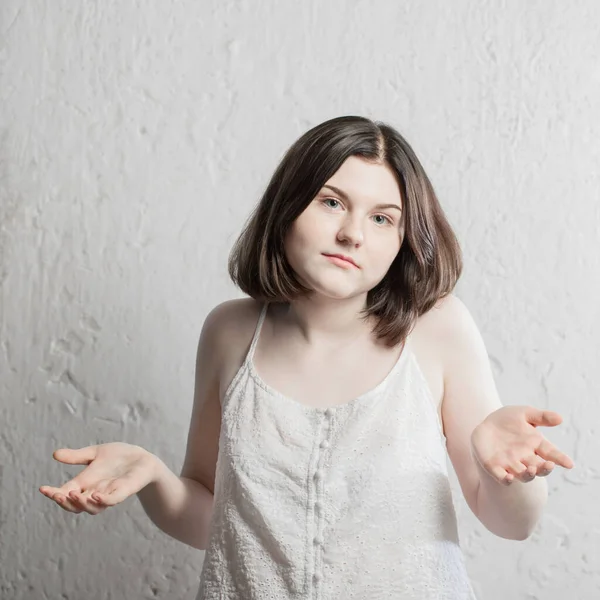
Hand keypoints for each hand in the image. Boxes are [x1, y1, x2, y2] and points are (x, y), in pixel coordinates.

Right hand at [39, 442, 158, 514]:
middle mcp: (94, 492)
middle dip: (64, 502)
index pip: (65, 494)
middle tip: (57, 494)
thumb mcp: (95, 453)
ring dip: (80, 503)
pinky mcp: (123, 492)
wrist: (142, 457)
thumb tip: (55, 454)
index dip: (54, 494)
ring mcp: (108, 494)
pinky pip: (111, 501)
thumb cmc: (119, 456)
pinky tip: (95, 495)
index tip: (43, 488)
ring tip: (71, 494)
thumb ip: (77, 457)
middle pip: (75, 506)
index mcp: (85, 484)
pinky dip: (103, 501)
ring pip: (91, 508)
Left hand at [471, 405, 573, 485]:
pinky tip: (509, 478)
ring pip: (523, 475)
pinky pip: (502, 478)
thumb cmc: (508, 420)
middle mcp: (525, 457)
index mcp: (535, 445)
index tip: (569, 464)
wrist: (485, 425)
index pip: (551, 453)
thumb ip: (541, 417)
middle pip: (539, 468)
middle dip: (545, 469)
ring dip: (529, 475)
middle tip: (549, 465)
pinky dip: (507, 480)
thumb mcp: (524, 414)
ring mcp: (510, 464)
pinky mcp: (494, 467)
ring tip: (532, 470)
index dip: (560, 459)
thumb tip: (560, 418)